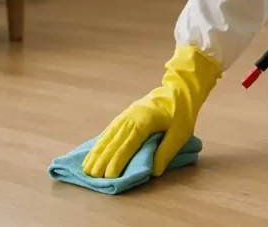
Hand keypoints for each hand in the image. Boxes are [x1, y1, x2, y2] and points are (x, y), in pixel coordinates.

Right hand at [82, 45, 220, 177]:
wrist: (179, 90)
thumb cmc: (181, 113)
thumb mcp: (181, 133)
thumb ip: (166, 152)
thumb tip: (153, 172)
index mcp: (144, 122)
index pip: (128, 145)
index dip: (117, 161)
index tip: (109, 176)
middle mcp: (131, 118)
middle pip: (114, 142)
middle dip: (102, 160)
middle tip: (91, 177)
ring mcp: (126, 115)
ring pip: (108, 136)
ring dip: (97, 152)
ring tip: (86, 168)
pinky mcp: (125, 115)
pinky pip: (109, 131)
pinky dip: (100, 143)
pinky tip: (94, 152)